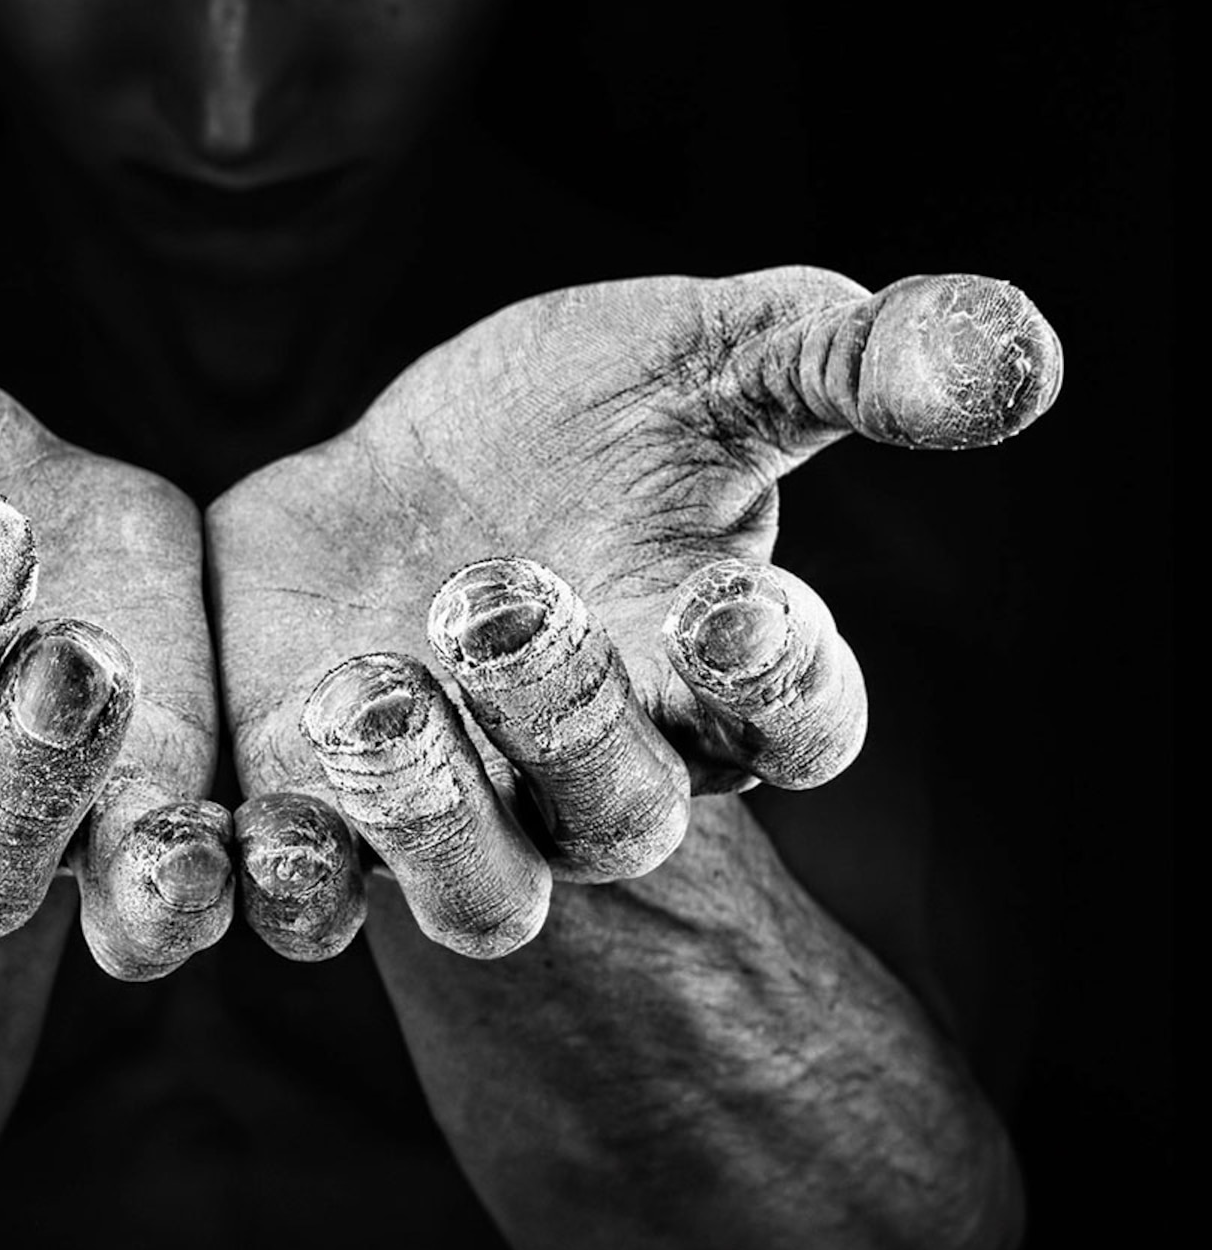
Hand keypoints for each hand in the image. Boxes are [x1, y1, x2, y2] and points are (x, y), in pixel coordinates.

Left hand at [208, 267, 1060, 960]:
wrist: (404, 490)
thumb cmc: (587, 423)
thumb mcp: (716, 357)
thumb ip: (855, 357)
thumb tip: (1018, 350)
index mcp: (721, 669)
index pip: (793, 714)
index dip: (775, 678)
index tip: (734, 602)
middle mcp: (605, 772)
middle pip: (624, 813)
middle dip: (568, 721)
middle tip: (507, 602)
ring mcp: (464, 814)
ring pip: (475, 894)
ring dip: (426, 816)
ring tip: (370, 692)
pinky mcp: (322, 820)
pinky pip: (305, 899)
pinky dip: (272, 876)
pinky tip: (232, 817)